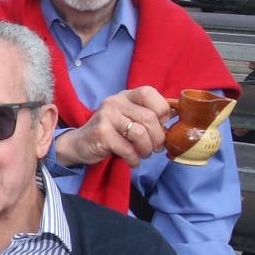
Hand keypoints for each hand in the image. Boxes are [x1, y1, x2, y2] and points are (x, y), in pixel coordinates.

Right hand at [55, 86, 169, 167]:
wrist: (79, 144)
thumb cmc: (110, 133)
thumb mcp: (128, 118)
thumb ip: (147, 114)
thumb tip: (176, 114)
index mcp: (125, 96)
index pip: (149, 93)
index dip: (161, 110)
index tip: (161, 125)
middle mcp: (115, 102)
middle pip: (149, 117)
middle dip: (158, 138)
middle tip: (155, 148)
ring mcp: (106, 116)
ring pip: (140, 133)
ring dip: (146, 149)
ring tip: (143, 154)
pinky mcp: (101, 133)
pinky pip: (127, 148)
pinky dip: (134, 159)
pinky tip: (132, 161)